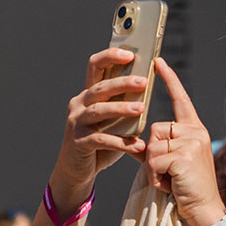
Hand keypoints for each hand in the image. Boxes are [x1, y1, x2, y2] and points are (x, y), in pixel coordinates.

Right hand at [49, 48, 148, 212]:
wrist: (77, 170)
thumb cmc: (101, 142)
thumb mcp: (113, 120)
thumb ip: (124, 104)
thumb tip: (148, 86)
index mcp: (88, 94)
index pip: (95, 65)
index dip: (110, 56)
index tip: (130, 54)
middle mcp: (79, 104)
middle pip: (101, 87)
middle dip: (122, 82)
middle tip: (144, 81)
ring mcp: (76, 123)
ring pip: (99, 110)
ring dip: (121, 108)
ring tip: (141, 108)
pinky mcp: (79, 142)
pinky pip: (101, 139)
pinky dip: (121, 142)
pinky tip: (137, 144)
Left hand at [141, 58, 223, 225]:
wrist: (204, 210)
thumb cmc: (186, 188)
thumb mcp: (173, 162)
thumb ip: (158, 148)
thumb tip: (137, 143)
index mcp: (194, 129)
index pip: (180, 99)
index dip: (169, 80)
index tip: (158, 61)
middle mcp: (195, 131)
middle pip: (155, 130)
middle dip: (153, 155)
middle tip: (169, 174)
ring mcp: (192, 142)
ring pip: (152, 146)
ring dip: (154, 168)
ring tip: (170, 180)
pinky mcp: (184, 156)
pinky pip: (153, 160)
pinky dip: (155, 177)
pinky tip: (170, 185)